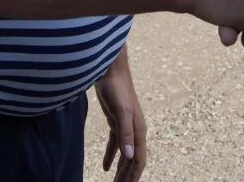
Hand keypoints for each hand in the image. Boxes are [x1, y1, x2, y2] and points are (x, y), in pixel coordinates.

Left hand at [95, 52, 146, 181]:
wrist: (111, 71)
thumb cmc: (117, 89)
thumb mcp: (121, 112)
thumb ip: (125, 134)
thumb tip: (130, 157)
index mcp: (138, 131)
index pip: (139, 159)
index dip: (134, 176)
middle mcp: (135, 131)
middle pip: (132, 160)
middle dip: (127, 176)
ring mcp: (125, 127)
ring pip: (125, 155)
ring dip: (121, 169)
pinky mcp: (116, 122)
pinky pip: (115, 145)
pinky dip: (111, 157)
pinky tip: (105, 167)